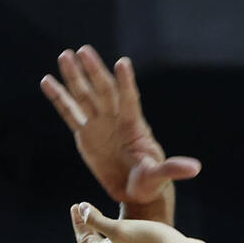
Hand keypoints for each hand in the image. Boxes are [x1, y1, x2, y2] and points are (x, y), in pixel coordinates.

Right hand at [42, 46, 199, 208]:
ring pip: (85, 96)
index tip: (122, 63)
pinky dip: (59, 98)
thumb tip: (195, 169)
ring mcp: (99, 124)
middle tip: (83, 51)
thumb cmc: (150, 182)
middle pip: (103, 91)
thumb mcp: (160, 176)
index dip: (126, 83)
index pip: (130, 101)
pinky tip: (48, 81)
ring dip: (75, 77)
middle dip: (94, 72)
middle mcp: (115, 119)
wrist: (134, 190)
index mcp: (134, 127)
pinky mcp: (85, 134)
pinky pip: (69, 113)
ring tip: (64, 56)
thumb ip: (172, 169)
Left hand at [71, 202, 190, 242]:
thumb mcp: (120, 229)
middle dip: (87, 225)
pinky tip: (126, 225)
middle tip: (82, 208)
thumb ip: (98, 220)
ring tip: (100, 215)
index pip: (84, 241)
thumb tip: (81, 209)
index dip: (78, 224)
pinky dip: (117, 232)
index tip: (76, 206)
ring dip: (101, 229)